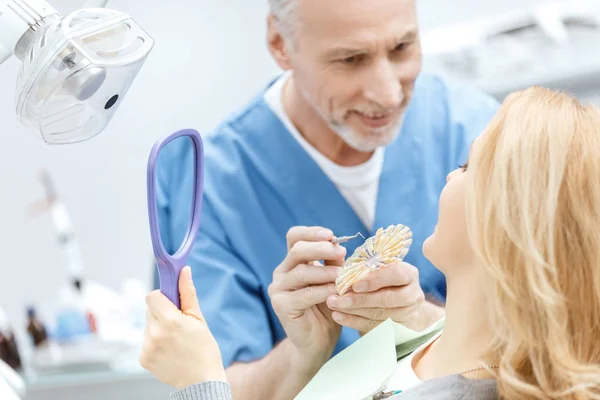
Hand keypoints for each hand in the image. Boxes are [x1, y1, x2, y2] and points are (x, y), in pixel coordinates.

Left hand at [139, 266, 225, 388]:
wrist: (201, 381)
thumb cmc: (204, 349)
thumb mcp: (199, 319)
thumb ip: (188, 293)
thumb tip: (184, 270)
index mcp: (170, 321)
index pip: (152, 296)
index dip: (162, 297)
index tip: (172, 303)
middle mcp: (154, 334)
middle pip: (150, 310)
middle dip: (162, 312)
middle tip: (178, 323)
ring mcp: (147, 347)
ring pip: (148, 325)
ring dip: (159, 327)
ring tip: (175, 340)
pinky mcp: (143, 358)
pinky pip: (146, 340)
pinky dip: (155, 341)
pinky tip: (169, 350)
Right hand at [268, 226, 345, 373]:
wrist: (317, 342)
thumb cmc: (327, 309)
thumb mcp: (333, 281)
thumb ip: (333, 264)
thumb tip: (340, 246)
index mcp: (293, 262)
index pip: (295, 236)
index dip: (311, 232)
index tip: (331, 235)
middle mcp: (282, 272)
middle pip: (297, 250)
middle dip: (321, 248)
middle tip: (341, 252)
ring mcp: (278, 288)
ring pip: (302, 272)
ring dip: (326, 272)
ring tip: (344, 276)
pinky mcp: (280, 305)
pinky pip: (304, 294)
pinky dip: (323, 291)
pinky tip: (337, 293)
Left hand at [326, 261, 440, 332]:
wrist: (401, 309)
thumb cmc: (383, 283)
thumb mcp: (376, 271)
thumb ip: (359, 265)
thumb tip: (336, 253)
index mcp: (408, 273)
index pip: (396, 274)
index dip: (375, 280)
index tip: (354, 285)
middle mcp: (412, 293)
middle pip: (387, 298)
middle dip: (359, 299)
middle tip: (335, 298)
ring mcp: (408, 313)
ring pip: (380, 314)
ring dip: (353, 310)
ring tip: (334, 306)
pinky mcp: (400, 330)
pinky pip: (375, 327)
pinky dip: (354, 321)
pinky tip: (338, 317)